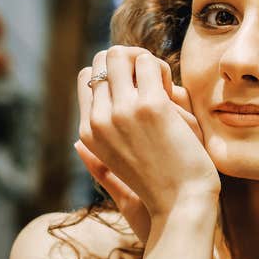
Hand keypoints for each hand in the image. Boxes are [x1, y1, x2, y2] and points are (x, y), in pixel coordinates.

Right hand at [77, 46, 219, 220]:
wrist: (183, 204)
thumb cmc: (157, 190)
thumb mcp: (117, 176)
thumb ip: (94, 163)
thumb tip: (76, 144)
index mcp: (87, 134)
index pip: (87, 78)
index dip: (114, 74)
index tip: (136, 90)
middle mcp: (98, 120)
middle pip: (102, 60)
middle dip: (129, 62)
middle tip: (152, 84)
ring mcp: (122, 111)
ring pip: (121, 54)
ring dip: (146, 63)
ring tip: (162, 87)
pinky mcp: (151, 106)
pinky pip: (149, 62)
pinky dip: (162, 69)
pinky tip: (172, 92)